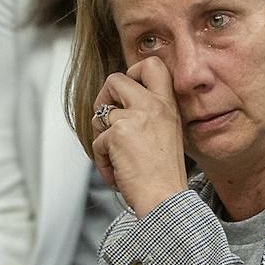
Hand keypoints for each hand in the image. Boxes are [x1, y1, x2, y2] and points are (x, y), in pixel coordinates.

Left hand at [89, 57, 189, 217]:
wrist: (165, 198)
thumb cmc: (165, 175)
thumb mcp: (167, 134)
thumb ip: (149, 115)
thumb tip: (118, 107)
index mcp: (167, 105)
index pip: (152, 65)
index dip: (133, 72)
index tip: (127, 93)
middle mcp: (152, 106)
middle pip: (115, 78)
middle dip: (103, 97)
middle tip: (106, 118)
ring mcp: (133, 118)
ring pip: (100, 115)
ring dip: (102, 138)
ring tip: (116, 158)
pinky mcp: (116, 135)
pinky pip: (97, 142)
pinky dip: (103, 161)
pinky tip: (117, 173)